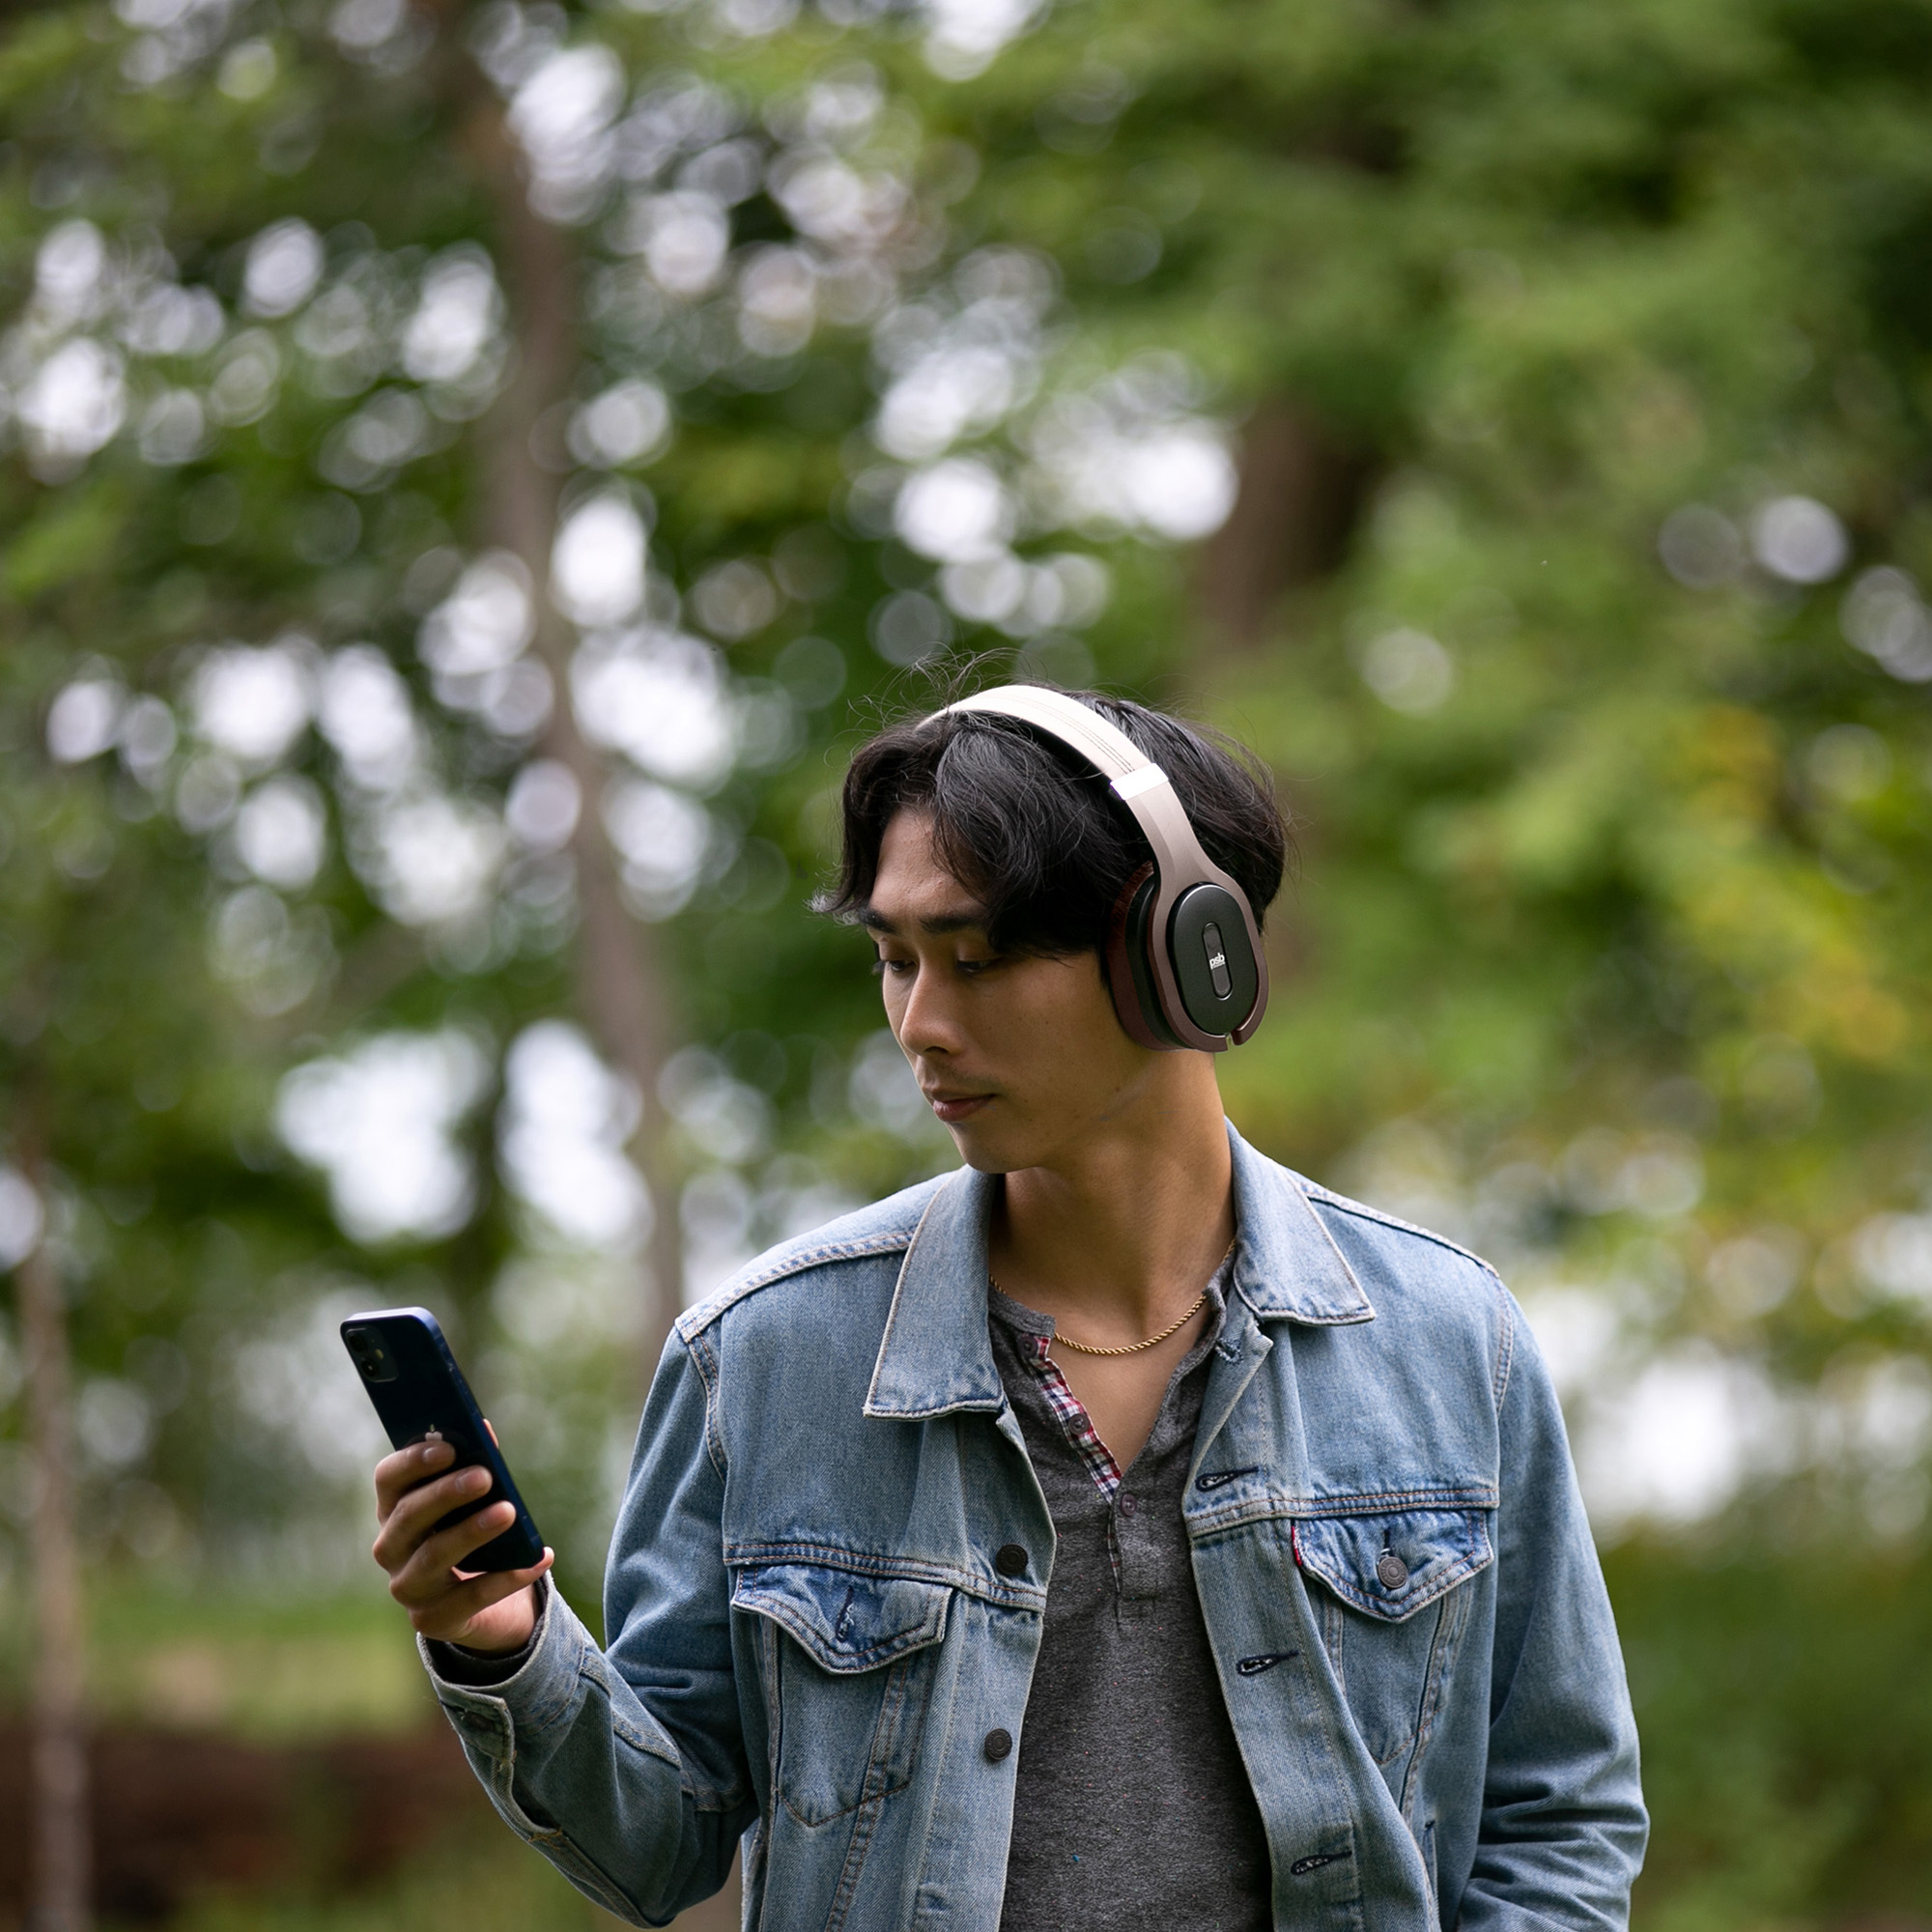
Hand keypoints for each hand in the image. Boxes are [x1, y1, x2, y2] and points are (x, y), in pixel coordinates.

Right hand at [372, 1434, 553, 1652]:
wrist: (480, 1604)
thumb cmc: (471, 1534)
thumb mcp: (471, 1502)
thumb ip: (475, 1465)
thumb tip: (485, 1431)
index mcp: (394, 1508)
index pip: (388, 1479)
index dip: (413, 1461)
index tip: (449, 1447)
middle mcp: (391, 1548)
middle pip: (409, 1516)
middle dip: (446, 1493)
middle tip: (484, 1476)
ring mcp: (407, 1587)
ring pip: (433, 1556)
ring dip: (472, 1531)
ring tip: (507, 1512)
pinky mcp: (431, 1620)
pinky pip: (470, 1597)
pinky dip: (508, 1577)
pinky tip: (540, 1558)